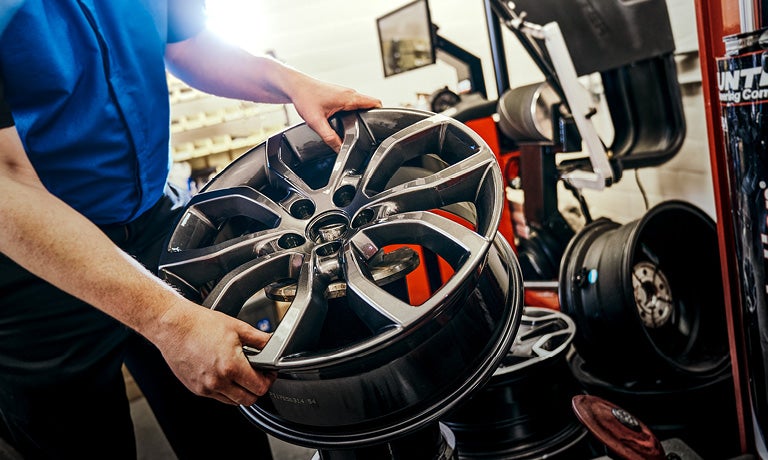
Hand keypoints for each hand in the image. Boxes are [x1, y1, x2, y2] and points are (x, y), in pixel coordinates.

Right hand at [153, 301, 276, 405]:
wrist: (173, 326)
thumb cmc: (201, 324)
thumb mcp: (237, 327)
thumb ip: (260, 339)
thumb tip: (273, 343)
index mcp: (231, 367)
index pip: (260, 388)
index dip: (268, 380)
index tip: (268, 373)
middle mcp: (218, 381)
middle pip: (248, 400)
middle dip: (257, 389)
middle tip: (257, 375)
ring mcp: (206, 388)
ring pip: (233, 401)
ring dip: (241, 392)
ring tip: (240, 373)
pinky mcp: (196, 389)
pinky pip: (217, 397)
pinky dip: (225, 390)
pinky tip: (224, 374)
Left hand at [291, 78, 380, 151]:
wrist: (295, 86)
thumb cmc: (305, 97)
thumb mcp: (316, 122)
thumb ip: (329, 138)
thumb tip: (340, 150)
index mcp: (349, 98)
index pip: (375, 103)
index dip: (382, 114)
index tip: (384, 125)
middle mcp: (349, 94)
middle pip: (370, 106)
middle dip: (373, 118)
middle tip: (371, 133)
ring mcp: (345, 93)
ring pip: (362, 105)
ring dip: (363, 115)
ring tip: (360, 129)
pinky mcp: (339, 95)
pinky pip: (354, 104)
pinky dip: (355, 113)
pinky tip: (348, 122)